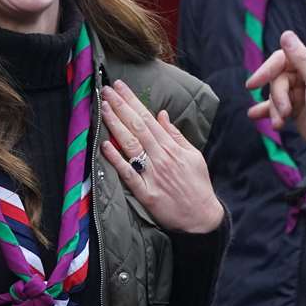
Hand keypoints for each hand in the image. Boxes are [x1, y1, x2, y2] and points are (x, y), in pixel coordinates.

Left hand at [100, 81, 223, 233]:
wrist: (202, 217)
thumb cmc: (197, 185)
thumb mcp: (193, 155)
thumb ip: (176, 135)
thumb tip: (161, 114)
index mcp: (172, 147)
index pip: (148, 119)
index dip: (132, 101)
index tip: (120, 87)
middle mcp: (161, 158)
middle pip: (137, 127)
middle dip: (121, 107)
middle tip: (106, 90)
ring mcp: (153, 175)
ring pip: (131, 145)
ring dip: (115, 125)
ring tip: (103, 108)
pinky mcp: (146, 193)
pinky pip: (128, 173)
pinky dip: (116, 159)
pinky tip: (105, 145)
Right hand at [246, 31, 305, 170]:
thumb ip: (301, 58)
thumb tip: (285, 34)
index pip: (281, 58)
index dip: (266, 70)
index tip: (252, 85)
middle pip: (276, 78)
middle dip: (277, 97)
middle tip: (285, 112)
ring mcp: (300, 90)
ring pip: (274, 93)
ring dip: (274, 109)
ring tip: (280, 123)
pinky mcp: (295, 106)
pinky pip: (275, 105)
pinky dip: (266, 111)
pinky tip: (255, 115)